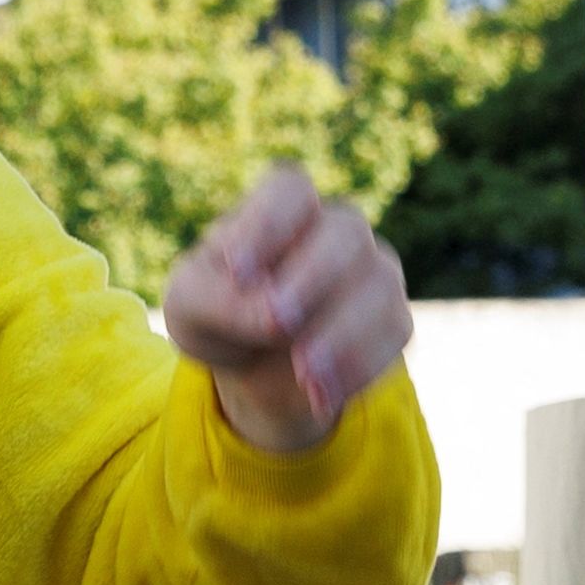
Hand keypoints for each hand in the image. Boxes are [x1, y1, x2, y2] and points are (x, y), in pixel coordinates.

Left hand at [159, 166, 411, 452]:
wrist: (251, 369)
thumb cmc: (217, 314)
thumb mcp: (190, 307)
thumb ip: (219, 301)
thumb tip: (275, 316)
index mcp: (279, 209)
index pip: (290, 189)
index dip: (268, 224)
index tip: (237, 271)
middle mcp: (334, 230)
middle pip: (347, 230)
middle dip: (313, 276)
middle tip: (277, 322)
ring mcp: (371, 272)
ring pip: (381, 284)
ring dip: (342, 332)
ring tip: (304, 373)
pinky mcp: (391, 320)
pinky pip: (395, 332)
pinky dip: (359, 367)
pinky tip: (321, 395)